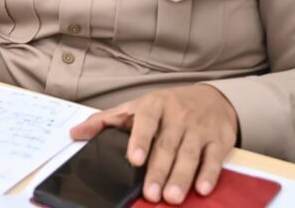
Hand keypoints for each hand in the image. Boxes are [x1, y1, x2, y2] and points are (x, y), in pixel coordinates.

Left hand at [69, 85, 237, 204]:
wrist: (211, 97)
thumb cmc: (167, 107)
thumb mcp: (137, 108)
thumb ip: (107, 121)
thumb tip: (75, 133)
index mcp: (155, 105)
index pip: (146, 121)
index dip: (140, 139)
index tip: (134, 160)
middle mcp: (178, 115)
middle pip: (167, 145)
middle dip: (159, 170)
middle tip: (151, 194)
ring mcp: (199, 128)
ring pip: (190, 154)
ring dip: (181, 176)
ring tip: (172, 197)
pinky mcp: (219, 140)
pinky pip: (214, 158)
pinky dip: (209, 174)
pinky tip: (201, 188)